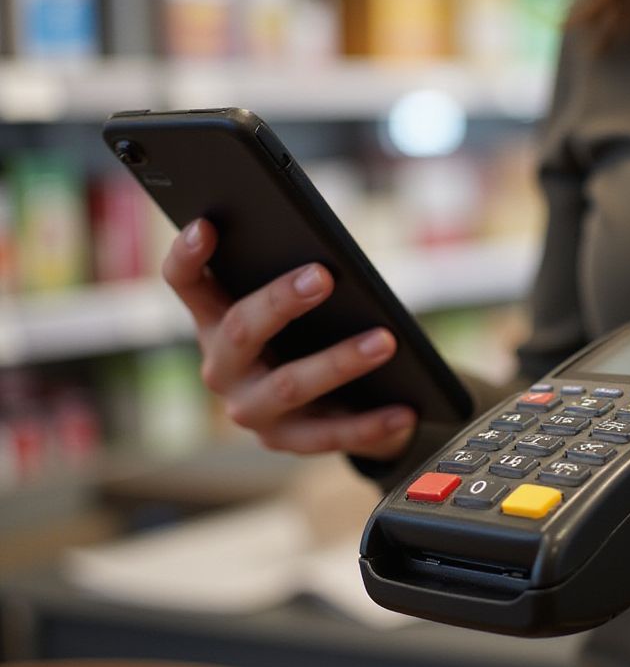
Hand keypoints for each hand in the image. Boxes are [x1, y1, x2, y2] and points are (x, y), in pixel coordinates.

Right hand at [162, 218, 416, 459]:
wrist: (326, 407)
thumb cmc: (311, 334)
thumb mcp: (298, 307)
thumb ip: (298, 281)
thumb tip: (331, 263)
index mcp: (215, 322)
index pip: (187, 283)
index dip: (188, 255)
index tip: (205, 224)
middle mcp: (223, 368)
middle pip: (241, 329)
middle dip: (281, 301)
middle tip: (324, 276)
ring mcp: (252, 410)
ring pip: (290, 384)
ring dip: (340, 361)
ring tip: (386, 341)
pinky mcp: (287, 442)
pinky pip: (330, 434)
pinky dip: (371, 423)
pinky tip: (405, 412)